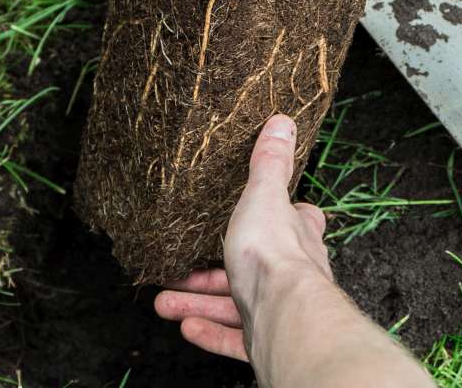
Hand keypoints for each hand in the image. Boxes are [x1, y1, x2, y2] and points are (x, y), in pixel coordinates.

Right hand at [153, 115, 330, 361]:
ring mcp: (280, 308)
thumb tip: (284, 122)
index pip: (293, 220)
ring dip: (199, 302)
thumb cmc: (274, 252)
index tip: (244, 218)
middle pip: (250, 269)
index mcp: (296, 234)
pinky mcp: (268, 338)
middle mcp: (293, 272)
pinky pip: (235, 337)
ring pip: (235, 305)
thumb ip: (269, 163)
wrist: (283, 315)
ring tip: (164, 302)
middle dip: (210, 273)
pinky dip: (210, 331)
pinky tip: (187, 326)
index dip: (271, 218)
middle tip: (177, 273)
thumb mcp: (263, 195)